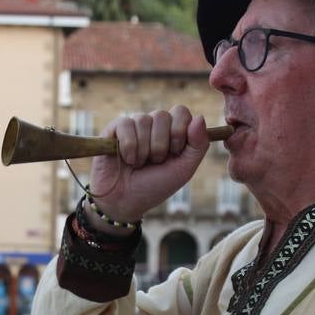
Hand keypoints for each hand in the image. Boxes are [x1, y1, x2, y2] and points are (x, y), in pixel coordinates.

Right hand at [88, 107, 210, 223]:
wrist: (125, 202)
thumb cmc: (155, 186)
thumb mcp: (184, 170)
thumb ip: (198, 145)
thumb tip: (200, 118)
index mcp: (172, 131)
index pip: (181, 112)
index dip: (179, 131)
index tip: (174, 153)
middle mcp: (154, 125)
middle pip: (162, 115)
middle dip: (160, 145)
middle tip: (154, 162)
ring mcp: (134, 126)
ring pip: (143, 120)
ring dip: (143, 150)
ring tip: (138, 163)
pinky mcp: (114, 129)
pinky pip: (125, 124)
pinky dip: (128, 147)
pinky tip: (126, 159)